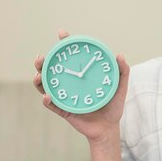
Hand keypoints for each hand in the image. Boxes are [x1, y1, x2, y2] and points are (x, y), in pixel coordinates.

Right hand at [33, 29, 129, 143]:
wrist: (108, 127)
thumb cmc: (113, 105)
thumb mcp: (120, 87)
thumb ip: (122, 71)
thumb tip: (119, 55)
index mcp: (81, 75)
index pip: (71, 56)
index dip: (64, 44)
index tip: (62, 34)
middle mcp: (69, 83)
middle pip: (51, 69)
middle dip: (43, 61)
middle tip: (42, 57)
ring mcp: (64, 96)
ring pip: (46, 85)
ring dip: (39, 79)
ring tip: (39, 75)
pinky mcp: (63, 110)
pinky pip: (51, 104)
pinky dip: (46, 100)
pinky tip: (47, 95)